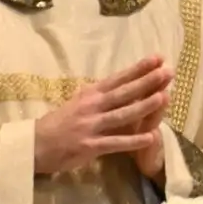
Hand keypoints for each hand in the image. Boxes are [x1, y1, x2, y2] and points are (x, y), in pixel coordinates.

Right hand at [34, 56, 172, 176]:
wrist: (34, 144)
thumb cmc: (59, 124)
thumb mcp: (78, 103)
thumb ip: (100, 96)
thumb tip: (122, 86)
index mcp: (90, 94)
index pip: (118, 78)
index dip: (138, 68)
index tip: (158, 58)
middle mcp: (92, 106)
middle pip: (124, 92)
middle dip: (147, 81)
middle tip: (168, 71)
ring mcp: (90, 125)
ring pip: (122, 114)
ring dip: (143, 106)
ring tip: (164, 97)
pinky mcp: (89, 145)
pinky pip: (115, 143)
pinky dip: (133, 140)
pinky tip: (150, 137)